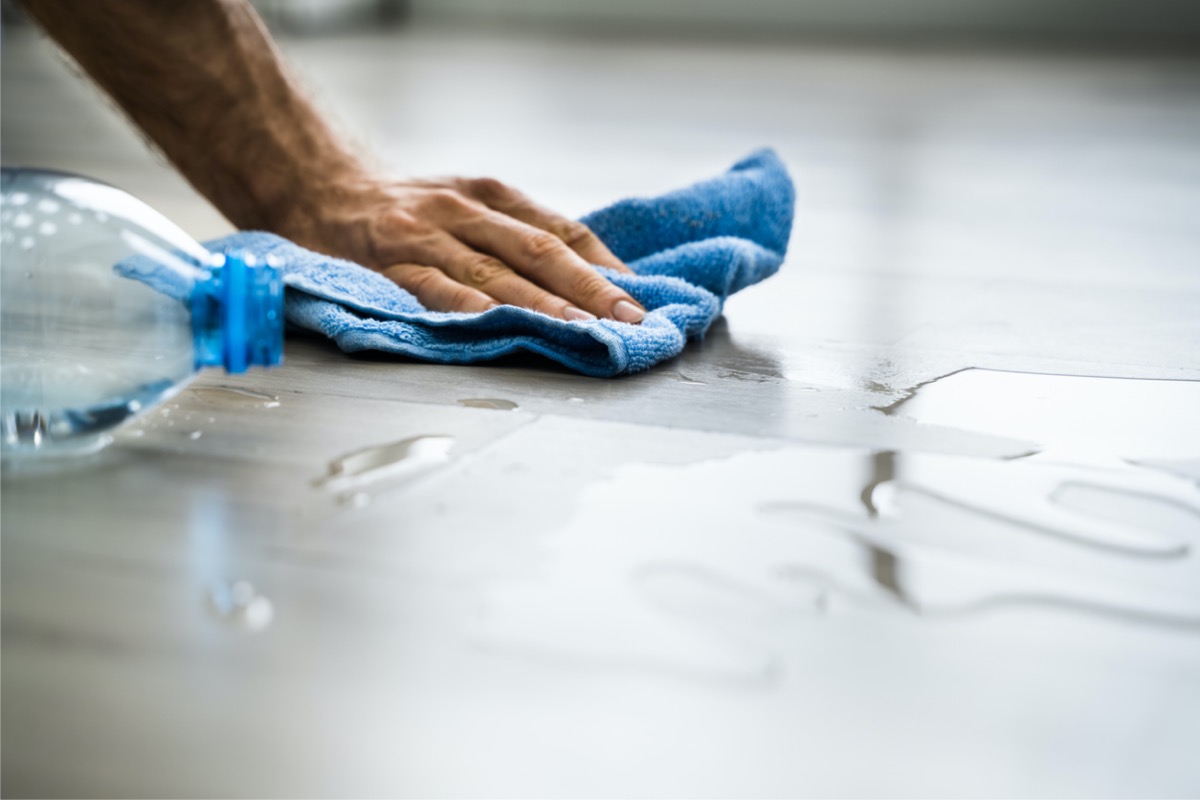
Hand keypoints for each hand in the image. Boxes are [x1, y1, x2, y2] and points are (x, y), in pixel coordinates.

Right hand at [279, 171, 645, 322]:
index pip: (562, 229)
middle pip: (538, 249)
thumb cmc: (407, 209)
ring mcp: (425, 234)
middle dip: (589, 287)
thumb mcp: (468, 206)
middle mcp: (464, 209)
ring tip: (582, 331)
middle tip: (630, 319)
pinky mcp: (387, 261)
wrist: (318, 185)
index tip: (642, 295)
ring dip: (542, 303)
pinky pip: (431, 286)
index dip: (604, 264)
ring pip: (493, 270)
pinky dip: (466, 306)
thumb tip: (590, 282)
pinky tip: (495, 324)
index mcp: (493, 196)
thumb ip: (516, 238)